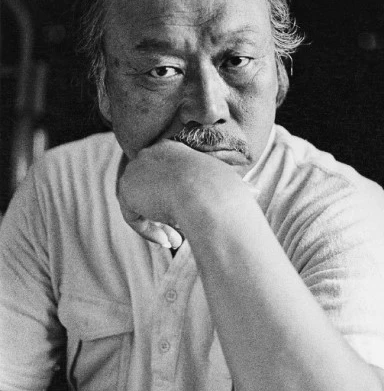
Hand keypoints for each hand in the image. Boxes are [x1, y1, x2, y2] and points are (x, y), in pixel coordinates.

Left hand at [117, 139, 234, 247]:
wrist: (204, 191)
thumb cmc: (221, 189)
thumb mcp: (225, 183)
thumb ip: (219, 187)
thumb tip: (251, 192)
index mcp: (171, 149)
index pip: (166, 176)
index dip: (177, 199)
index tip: (187, 217)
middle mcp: (150, 155)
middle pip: (152, 190)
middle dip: (165, 216)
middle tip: (180, 236)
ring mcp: (135, 171)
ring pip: (143, 204)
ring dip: (159, 225)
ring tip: (176, 242)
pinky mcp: (125, 190)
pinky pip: (133, 217)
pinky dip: (148, 231)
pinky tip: (166, 241)